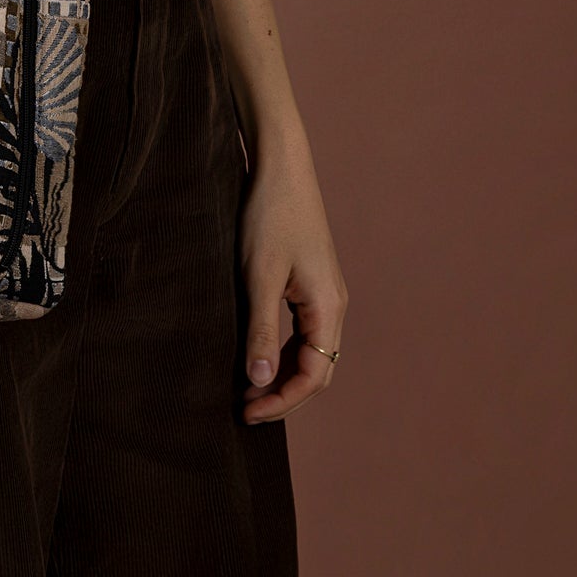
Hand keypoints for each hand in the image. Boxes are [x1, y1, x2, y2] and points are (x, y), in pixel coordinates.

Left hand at [237, 130, 348, 423]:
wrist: (280, 165)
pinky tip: (255, 353)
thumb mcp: (258, 275)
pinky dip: (280, 349)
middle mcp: (333, 304)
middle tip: (243, 408)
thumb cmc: (269, 215)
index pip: (313, 375)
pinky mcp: (310, 281)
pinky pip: (301, 330)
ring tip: (246, 388)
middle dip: (283, 393)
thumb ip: (259, 330)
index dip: (282, 400)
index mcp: (327, 307)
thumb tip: (258, 381)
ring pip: (309, 350)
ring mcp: (324, 293)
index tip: (247, 412)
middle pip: (316, 369)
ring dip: (281, 373)